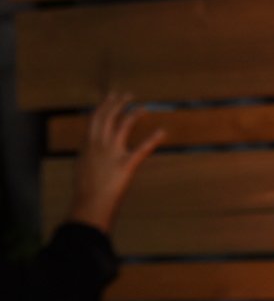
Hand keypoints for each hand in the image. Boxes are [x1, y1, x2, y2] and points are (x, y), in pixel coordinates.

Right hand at [66, 92, 163, 233]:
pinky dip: (153, 139)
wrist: (88, 205)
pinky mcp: (126, 165)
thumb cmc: (86, 190)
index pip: (95, 119)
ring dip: (134, 114)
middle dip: (117, 103)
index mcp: (87, 145)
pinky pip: (142, 149)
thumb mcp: (82, 167)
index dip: (104, 106)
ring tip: (143, 108)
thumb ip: (89, 154)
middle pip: (108, 117)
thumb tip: (90, 146)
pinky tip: (162, 132)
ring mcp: (112, 154)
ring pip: (123, 126)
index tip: (111, 97)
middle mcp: (98, 145)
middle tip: (127, 95)